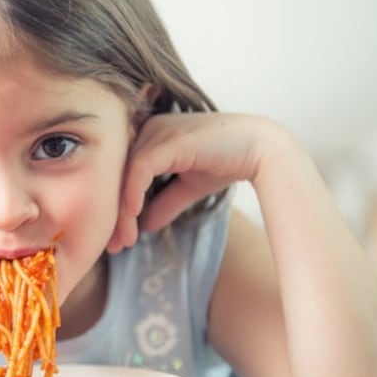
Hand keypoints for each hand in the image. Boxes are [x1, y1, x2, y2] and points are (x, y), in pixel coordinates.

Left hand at [107, 112, 285, 252]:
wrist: (263, 151)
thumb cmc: (227, 162)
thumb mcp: (188, 187)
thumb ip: (165, 203)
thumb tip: (145, 226)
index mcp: (150, 137)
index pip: (122, 175)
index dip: (117, 208)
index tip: (117, 241)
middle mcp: (149, 130)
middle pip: (118, 176)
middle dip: (114, 215)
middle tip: (113, 247)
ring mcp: (157, 131)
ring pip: (125, 175)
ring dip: (122, 212)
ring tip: (124, 241)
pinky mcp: (169, 139)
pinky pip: (140, 168)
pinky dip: (133, 193)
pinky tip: (133, 216)